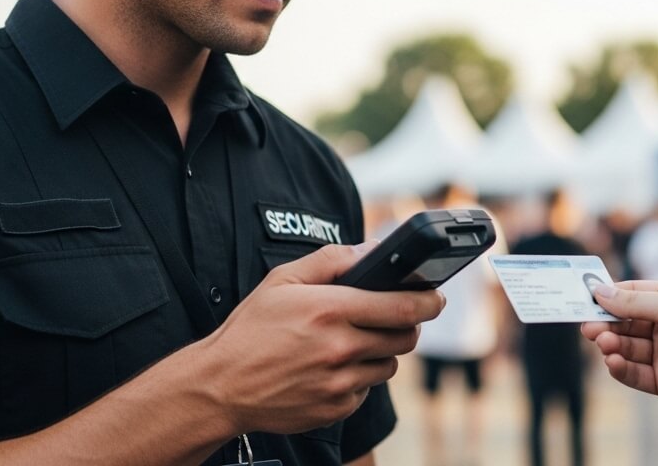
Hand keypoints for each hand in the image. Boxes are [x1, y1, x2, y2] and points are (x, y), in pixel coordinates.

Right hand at [191, 243, 444, 434]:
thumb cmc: (251, 330)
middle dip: (408, 325)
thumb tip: (372, 249)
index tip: (436, 295)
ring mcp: (340, 382)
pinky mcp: (336, 408)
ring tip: (352, 341)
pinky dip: (358, 377)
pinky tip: (331, 367)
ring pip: (388, 364)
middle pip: (405, 337)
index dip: (428, 299)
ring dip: (381, 351)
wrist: (220, 386)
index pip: (403, 306)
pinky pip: (366, 389)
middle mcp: (340, 348)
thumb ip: (331, 260)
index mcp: (330, 310)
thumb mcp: (283, 280)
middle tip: (395, 317)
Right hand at [581, 280, 657, 426]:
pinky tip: (613, 361)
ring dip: (612, 346)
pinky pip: (634, 373)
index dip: (608, 297)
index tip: (584, 298)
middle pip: (625, 323)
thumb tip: (599, 291)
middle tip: (589, 328)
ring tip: (605, 344)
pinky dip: (620, 368)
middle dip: (606, 325)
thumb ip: (632, 302)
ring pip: (627, 348)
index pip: (631, 294)